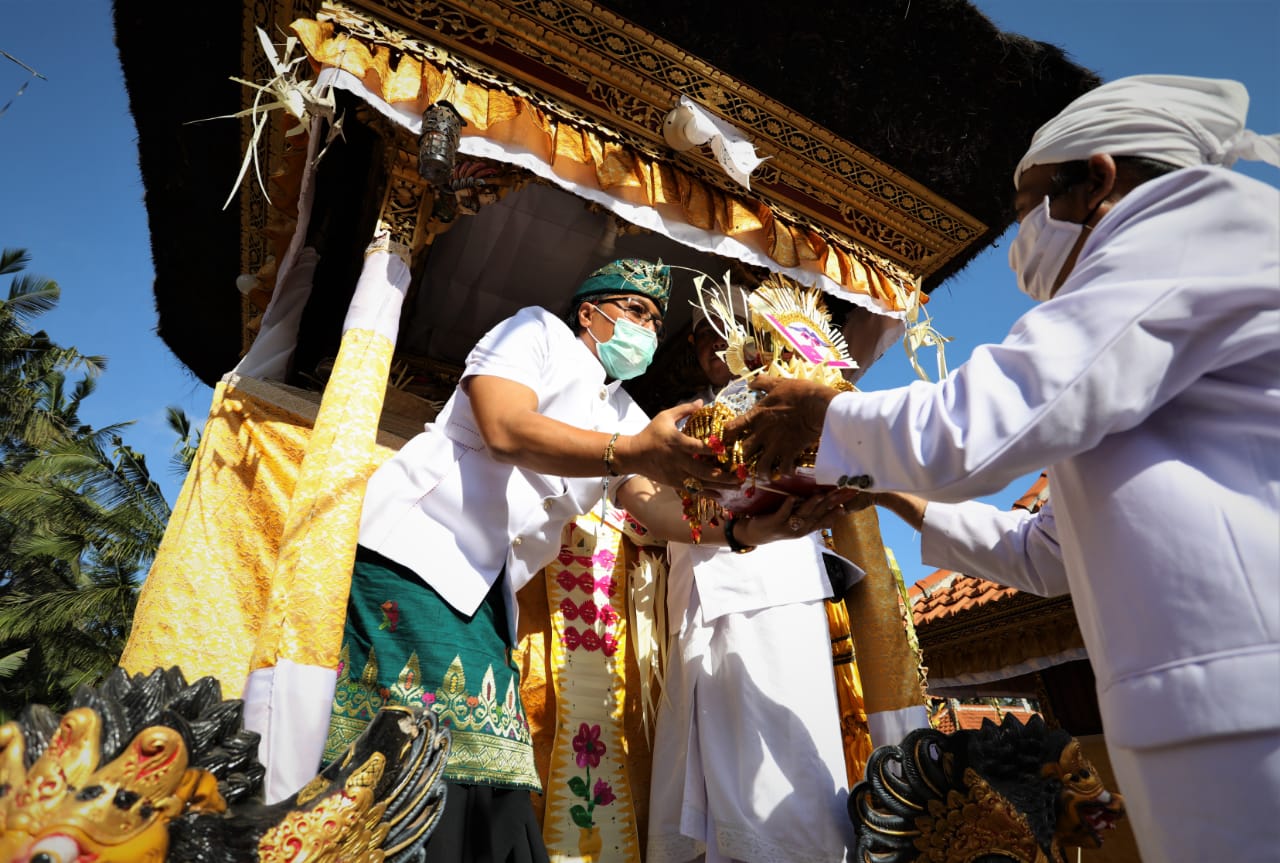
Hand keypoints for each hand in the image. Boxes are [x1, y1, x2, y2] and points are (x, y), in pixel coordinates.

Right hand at [619, 401, 736, 488]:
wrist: (633, 455)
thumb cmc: (651, 433)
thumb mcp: (665, 417)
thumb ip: (684, 409)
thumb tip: (702, 402)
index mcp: (676, 442)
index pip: (697, 447)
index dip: (712, 450)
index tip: (727, 450)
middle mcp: (677, 460)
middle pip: (702, 471)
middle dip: (722, 476)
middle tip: (739, 477)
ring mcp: (676, 474)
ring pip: (700, 484)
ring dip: (719, 486)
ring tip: (736, 487)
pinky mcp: (674, 483)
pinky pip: (693, 490)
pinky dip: (707, 493)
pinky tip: (720, 495)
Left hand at [721, 376, 839, 477]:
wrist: (818, 405)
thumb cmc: (798, 392)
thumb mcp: (777, 383)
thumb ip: (762, 383)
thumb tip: (751, 383)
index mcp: (757, 415)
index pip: (732, 427)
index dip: (726, 435)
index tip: (726, 439)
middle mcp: (762, 433)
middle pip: (743, 452)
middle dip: (742, 458)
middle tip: (745, 462)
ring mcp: (775, 445)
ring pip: (761, 467)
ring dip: (762, 472)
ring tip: (765, 474)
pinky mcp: (790, 453)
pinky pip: (783, 470)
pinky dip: (784, 473)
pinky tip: (786, 472)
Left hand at [738, 488, 857, 545]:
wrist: (756, 535)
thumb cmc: (779, 524)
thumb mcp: (798, 522)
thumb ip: (813, 516)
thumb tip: (830, 508)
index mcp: (807, 528)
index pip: (826, 518)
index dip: (837, 510)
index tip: (849, 500)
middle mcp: (799, 530)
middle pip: (817, 515)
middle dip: (829, 503)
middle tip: (840, 493)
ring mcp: (787, 527)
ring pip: (802, 515)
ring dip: (811, 504)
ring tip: (820, 495)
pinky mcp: (774, 523)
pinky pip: (782, 513)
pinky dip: (788, 505)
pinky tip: (793, 496)